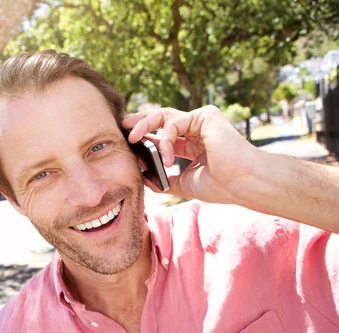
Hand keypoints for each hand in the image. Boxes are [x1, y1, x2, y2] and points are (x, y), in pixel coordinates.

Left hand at [122, 105, 257, 203]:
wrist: (243, 184)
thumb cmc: (221, 185)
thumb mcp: (184, 183)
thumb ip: (164, 179)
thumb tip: (143, 178)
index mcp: (191, 144)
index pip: (162, 134)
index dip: (143, 136)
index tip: (126, 142)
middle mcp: (196, 129)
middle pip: (160, 119)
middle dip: (138, 122)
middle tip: (121, 127)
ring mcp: (201, 120)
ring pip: (164, 116)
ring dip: (144, 126)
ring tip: (133, 139)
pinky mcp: (205, 115)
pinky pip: (174, 122)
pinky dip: (165, 139)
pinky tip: (166, 158)